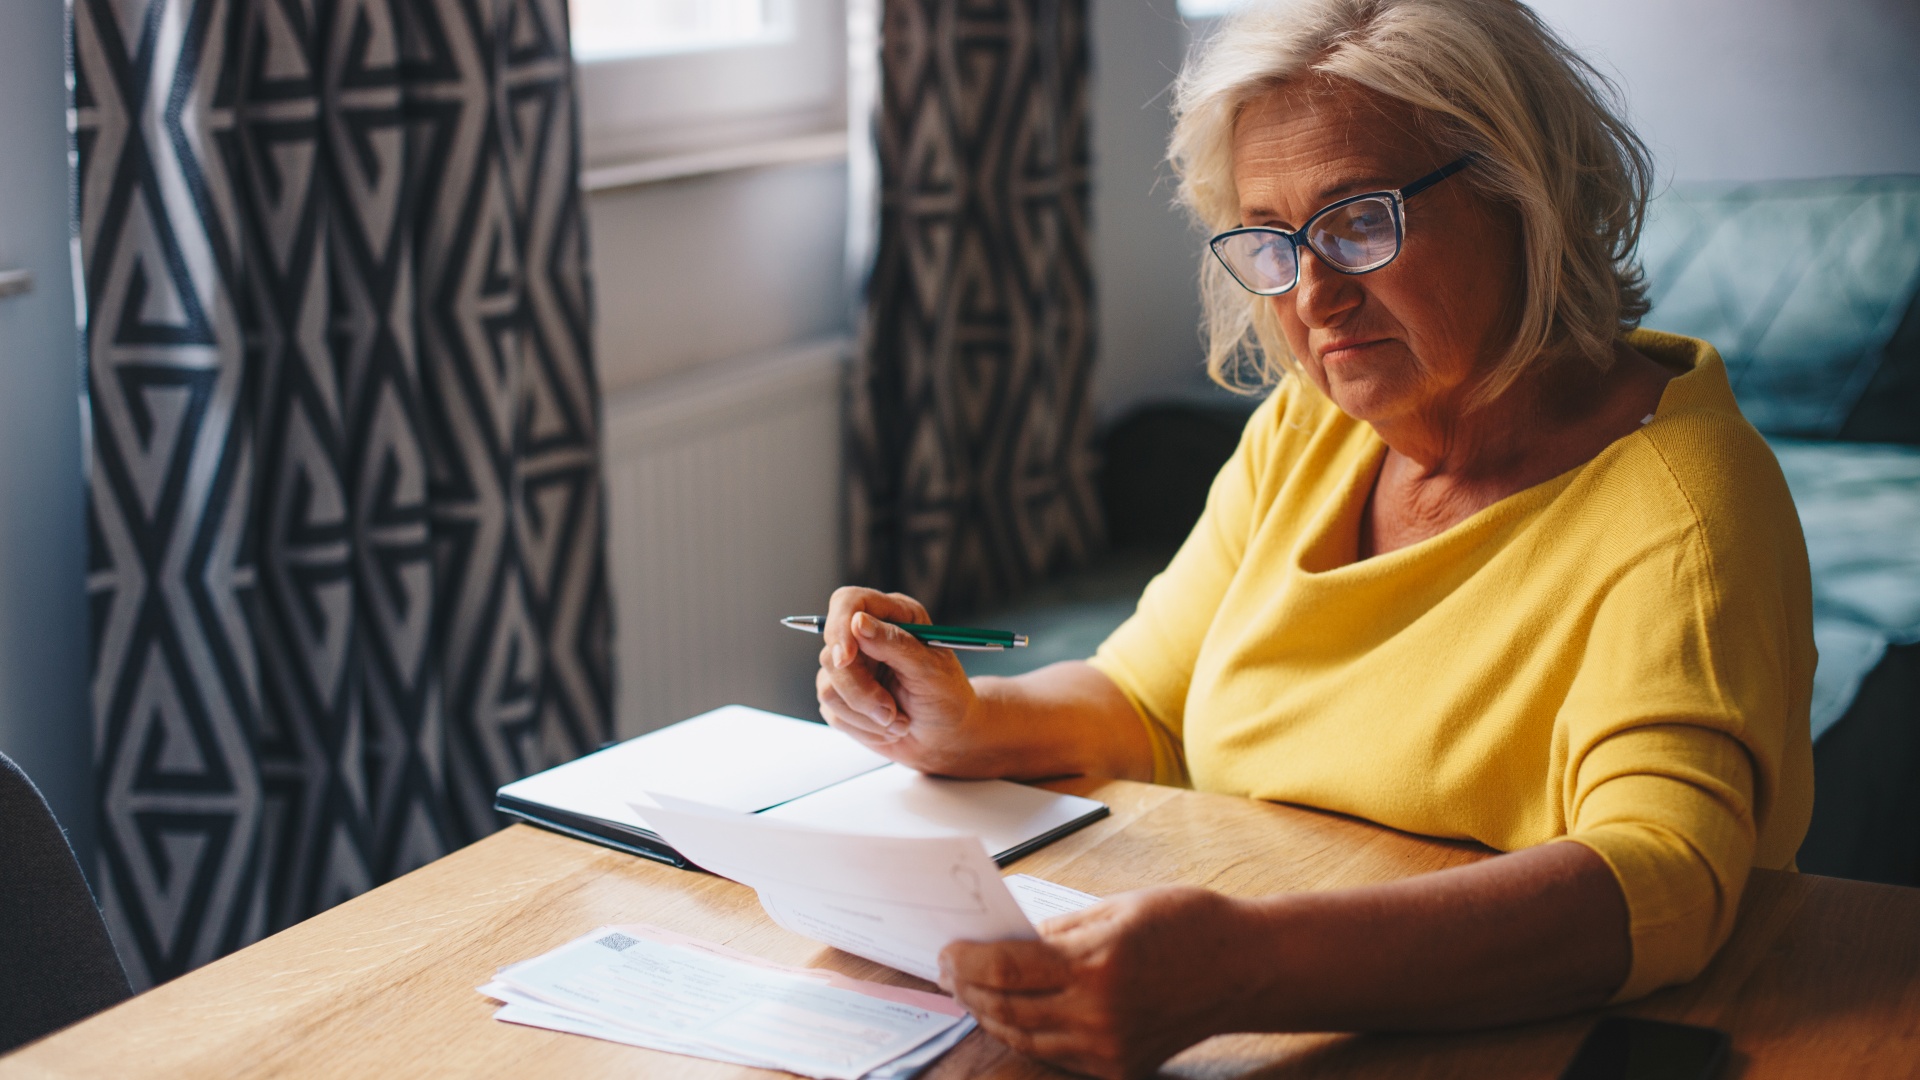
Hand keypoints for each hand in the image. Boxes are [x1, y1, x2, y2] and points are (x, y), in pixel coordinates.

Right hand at [813, 586, 997, 774]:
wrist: (945, 737)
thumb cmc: (947, 698)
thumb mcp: (931, 670)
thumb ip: (895, 644)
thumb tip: (857, 622)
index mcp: (895, 616)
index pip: (849, 602)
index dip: (839, 627)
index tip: (846, 659)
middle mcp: (868, 637)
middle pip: (833, 653)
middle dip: (861, 691)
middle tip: (890, 713)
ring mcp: (852, 668)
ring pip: (828, 687)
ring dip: (866, 715)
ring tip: (899, 722)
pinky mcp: (842, 697)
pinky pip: (833, 712)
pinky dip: (864, 728)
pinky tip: (889, 729)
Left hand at [938, 887, 1261, 1078]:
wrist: (1246, 968)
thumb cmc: (1187, 923)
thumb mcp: (1117, 907)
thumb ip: (1058, 929)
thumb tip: (1006, 941)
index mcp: (1097, 961)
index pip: (1006, 969)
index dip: (965, 962)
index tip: (946, 951)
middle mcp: (1100, 1012)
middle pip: (1007, 1007)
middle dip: (968, 989)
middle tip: (948, 972)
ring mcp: (1110, 1046)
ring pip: (1026, 1036)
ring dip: (991, 1015)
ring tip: (971, 994)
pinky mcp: (1120, 1067)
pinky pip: (1057, 1054)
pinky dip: (1027, 1033)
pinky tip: (1013, 1014)